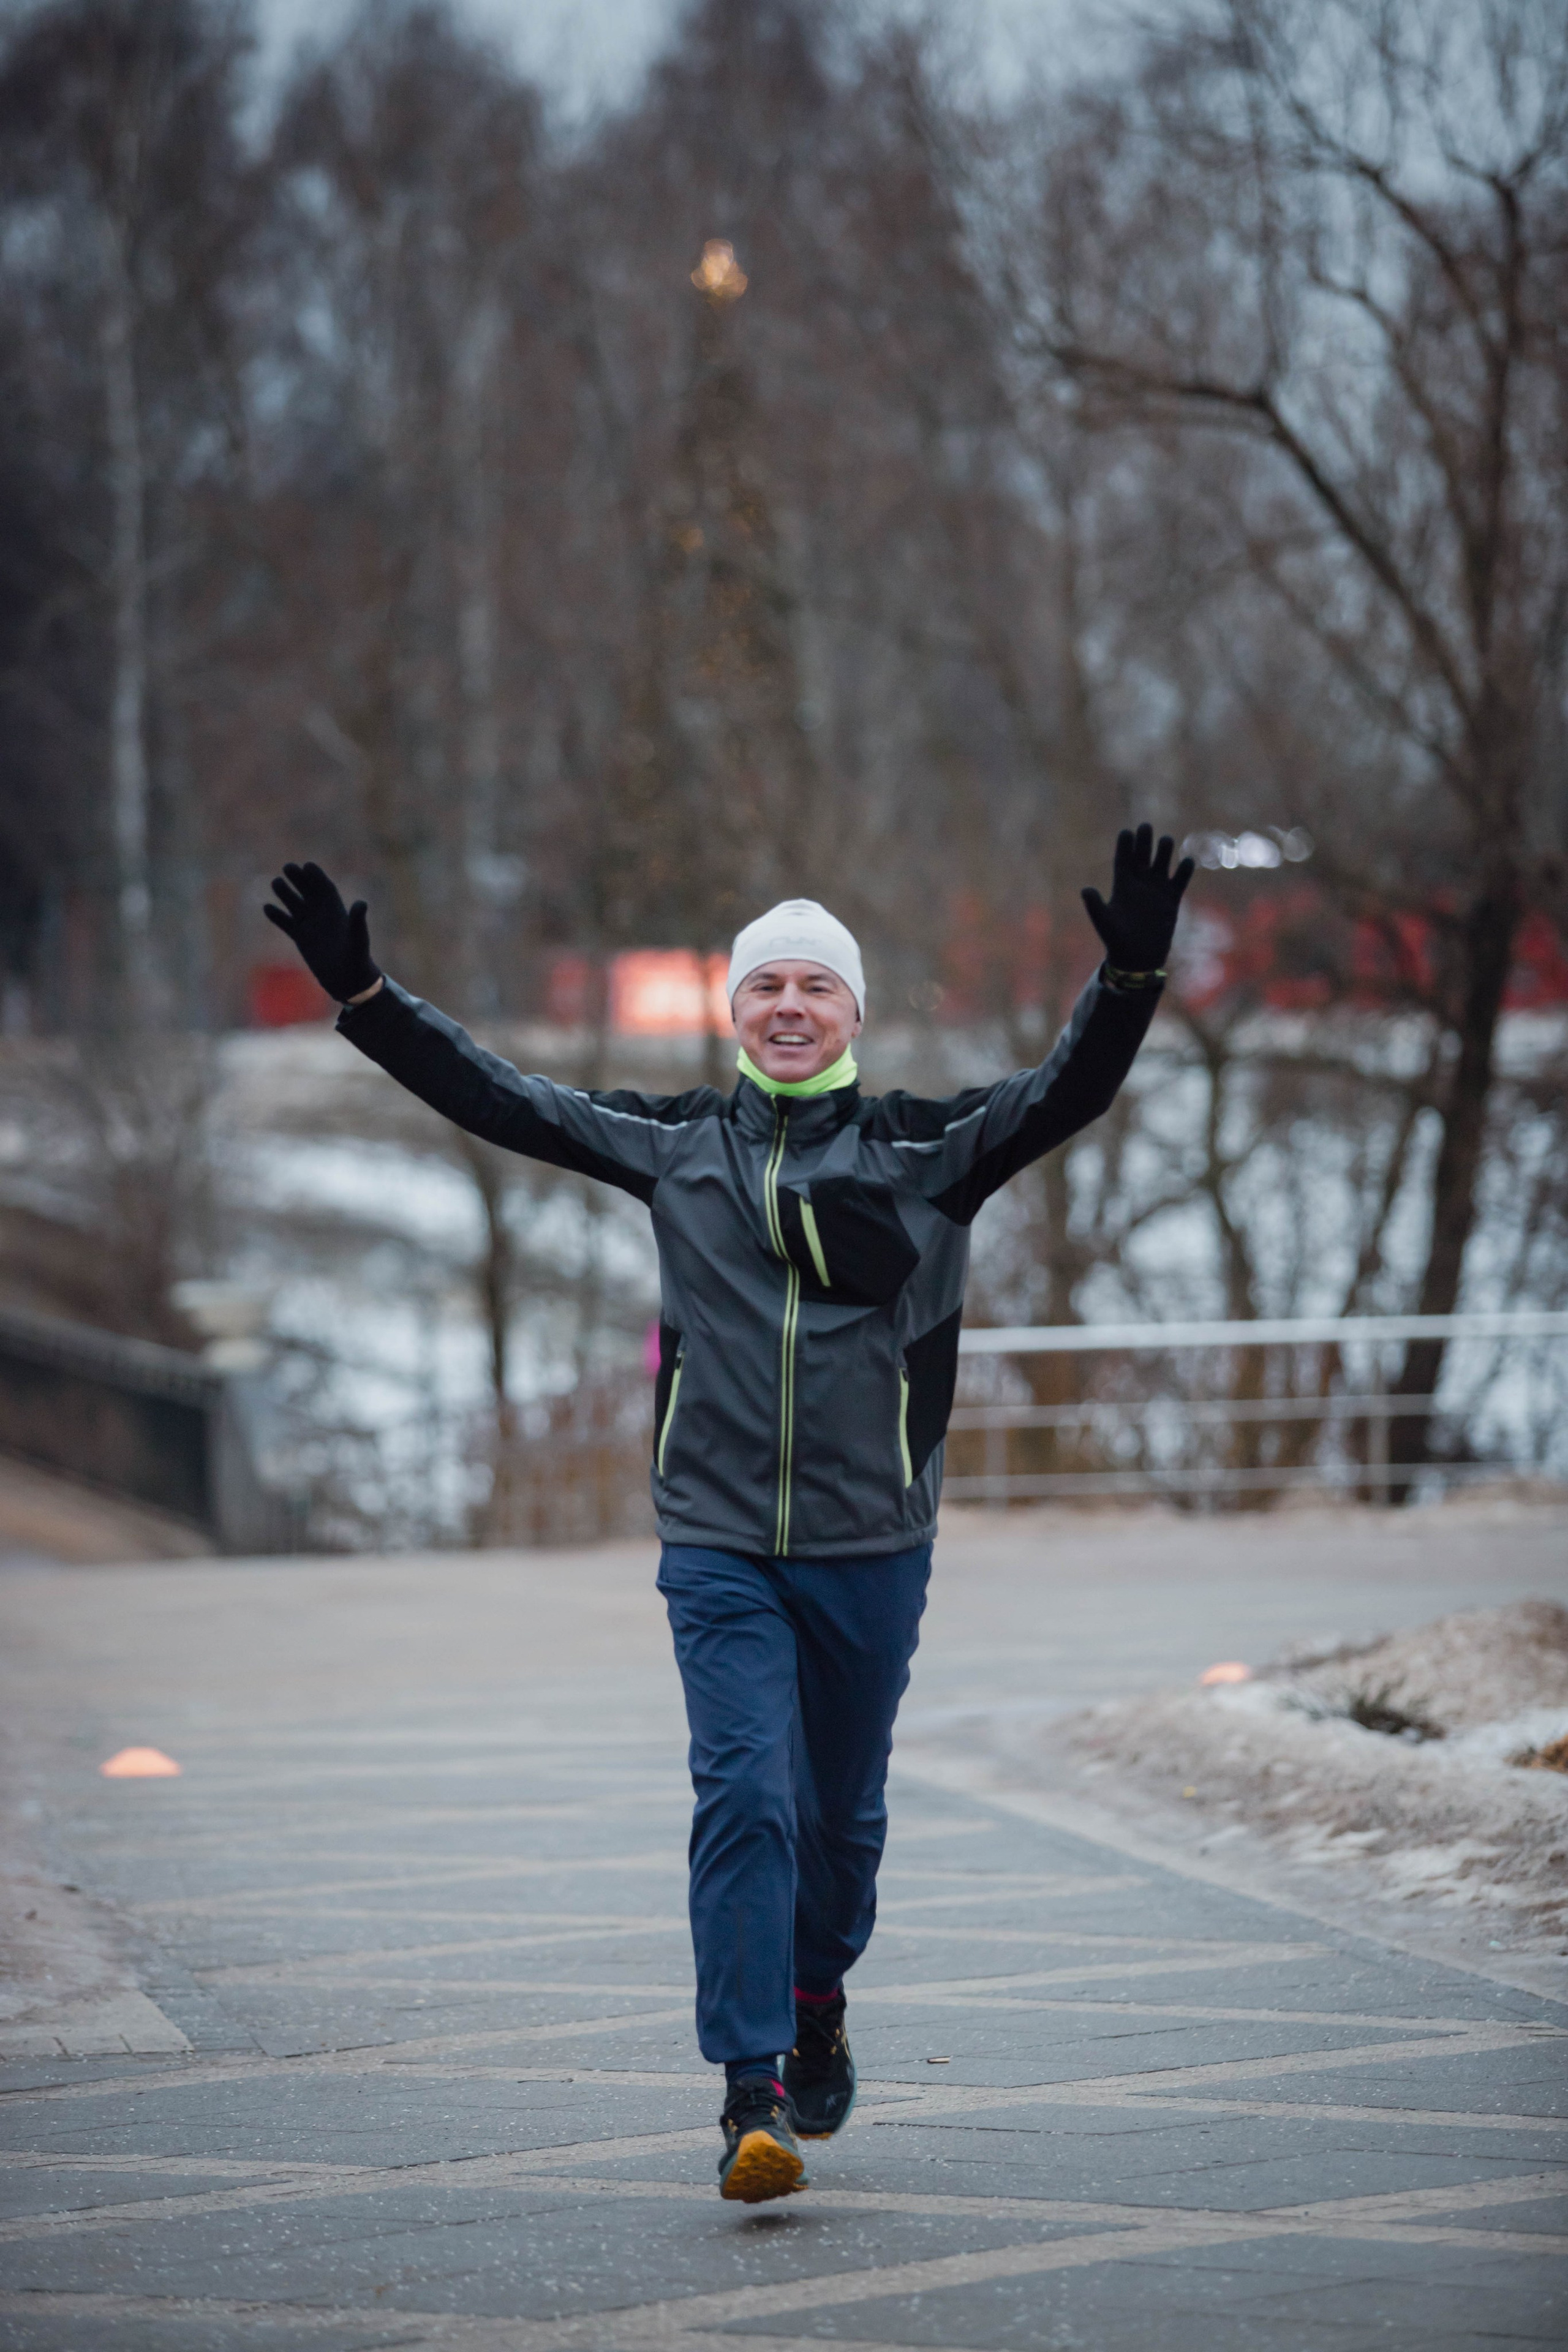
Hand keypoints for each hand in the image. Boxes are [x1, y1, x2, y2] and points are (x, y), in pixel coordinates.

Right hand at [263, 862, 379, 1001]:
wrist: (348, 981)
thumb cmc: (357, 960)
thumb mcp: (358, 940)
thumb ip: (358, 922)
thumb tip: (361, 903)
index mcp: (337, 912)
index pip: (325, 888)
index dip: (317, 876)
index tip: (307, 866)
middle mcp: (323, 916)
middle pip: (309, 892)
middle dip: (299, 879)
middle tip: (288, 867)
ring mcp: (311, 926)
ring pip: (295, 905)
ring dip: (286, 894)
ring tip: (276, 882)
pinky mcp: (301, 939)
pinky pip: (287, 924)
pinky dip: (278, 917)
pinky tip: (267, 908)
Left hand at [1081, 824, 1193, 972]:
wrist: (1137, 958)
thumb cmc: (1117, 941)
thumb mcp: (1105, 923)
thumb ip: (1095, 906)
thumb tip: (1085, 890)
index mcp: (1122, 885)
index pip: (1123, 860)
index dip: (1124, 846)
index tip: (1126, 832)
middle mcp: (1140, 883)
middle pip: (1142, 855)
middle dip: (1144, 841)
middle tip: (1145, 826)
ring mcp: (1157, 889)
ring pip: (1162, 863)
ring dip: (1164, 851)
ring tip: (1165, 841)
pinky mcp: (1172, 899)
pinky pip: (1180, 880)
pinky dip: (1184, 871)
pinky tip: (1186, 862)